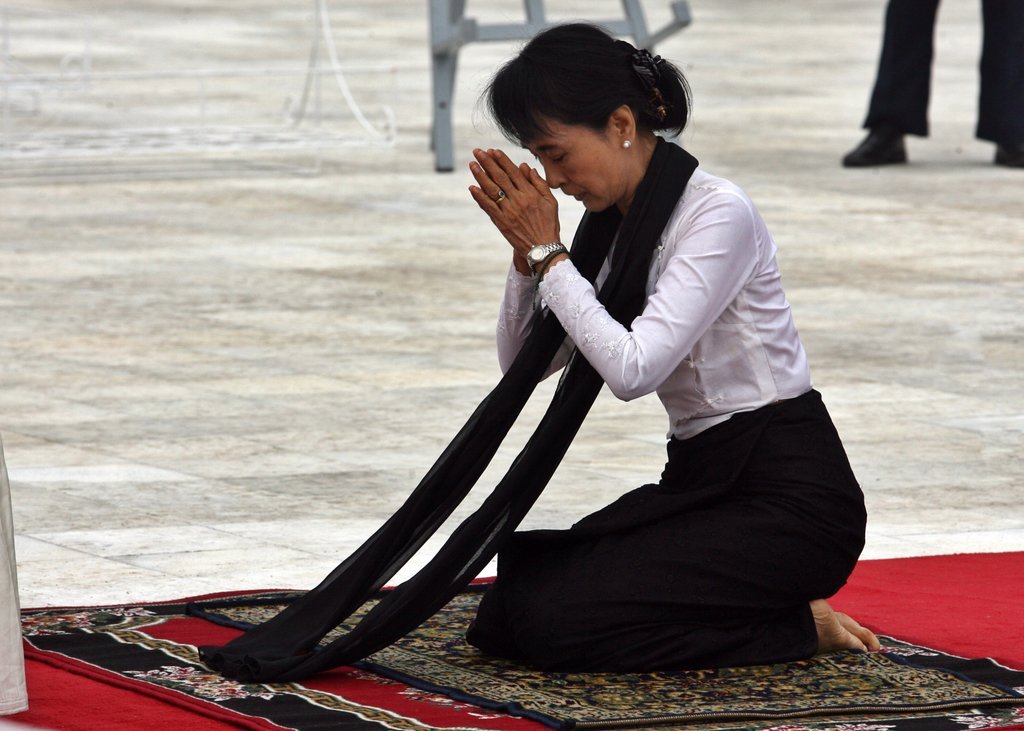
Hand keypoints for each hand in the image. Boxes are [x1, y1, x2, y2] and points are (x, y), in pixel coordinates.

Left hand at [468, 148, 560, 265]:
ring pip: (492, 190)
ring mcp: (509, 211)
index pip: (513, 172)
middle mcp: (518, 200)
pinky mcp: (502, 222)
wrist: (544, 248)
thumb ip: (539, 183)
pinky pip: (488, 207)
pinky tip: (472, 187)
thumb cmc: (549, 224)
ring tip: (472, 164)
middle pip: (500, 177)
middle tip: (478, 152)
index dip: (502, 160)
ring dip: (480, 176)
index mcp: (530, 193)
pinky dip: (479, 197)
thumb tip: (526, 167)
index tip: (493, 151)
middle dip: (488, 163)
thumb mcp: (550, 201)